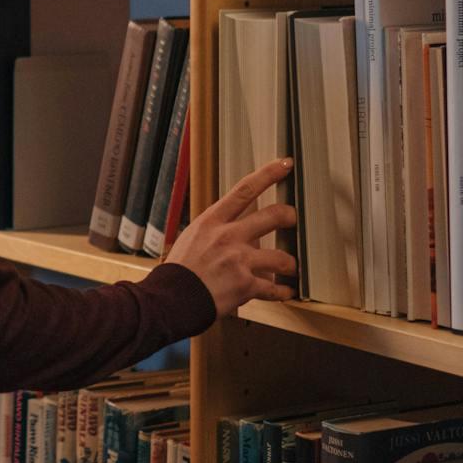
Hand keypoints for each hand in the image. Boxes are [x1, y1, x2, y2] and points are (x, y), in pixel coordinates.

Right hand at [164, 158, 298, 317]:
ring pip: (282, 257)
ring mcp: (239, 261)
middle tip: (292, 219)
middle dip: (289, 216)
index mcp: (213, 221)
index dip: (268, 174)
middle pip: (273, 216)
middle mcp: (229, 237)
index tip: (285, 164)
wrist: (170, 299)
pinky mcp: (245, 286)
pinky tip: (285, 292)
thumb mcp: (191, 237)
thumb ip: (215, 229)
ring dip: (290, 263)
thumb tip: (232, 224)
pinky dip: (282, 292)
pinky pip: (274, 288)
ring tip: (291, 267)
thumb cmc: (178, 271)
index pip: (245, 190)